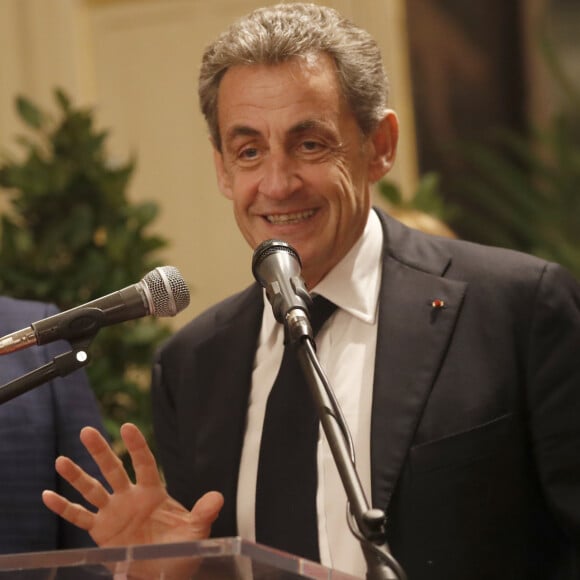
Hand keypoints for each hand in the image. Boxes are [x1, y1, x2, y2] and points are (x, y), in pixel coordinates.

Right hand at [42, 422, 223, 547]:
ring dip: (76, 476)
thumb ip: (203, 513)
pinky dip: (63, 508)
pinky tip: (47, 495)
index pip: (144, 463)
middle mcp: (130, 497)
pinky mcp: (101, 532)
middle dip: (100, 451)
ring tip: (60, 461)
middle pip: (113, 469)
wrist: (166, 570)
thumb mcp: (195, 532)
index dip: (136, 446)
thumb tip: (218, 497)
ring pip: (92, 489)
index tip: (128, 427)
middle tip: (87, 431)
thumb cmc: (182, 548)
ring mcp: (114, 512)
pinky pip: (79, 517)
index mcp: (153, 492)